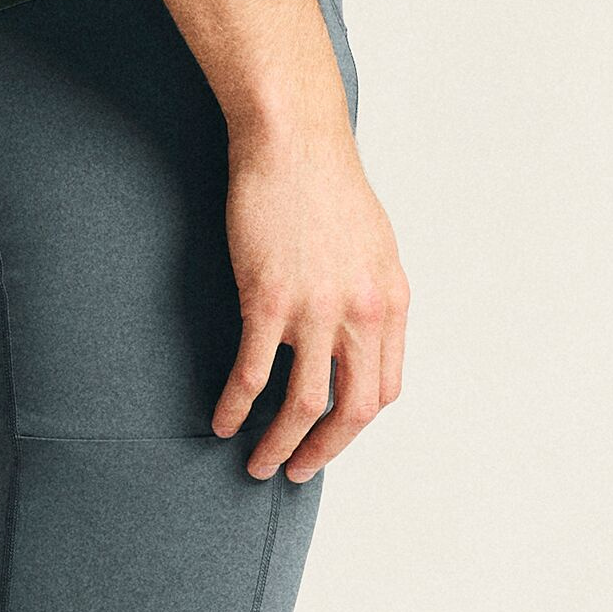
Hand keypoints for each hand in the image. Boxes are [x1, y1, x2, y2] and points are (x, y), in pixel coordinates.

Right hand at [213, 122, 410, 481]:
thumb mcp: (373, 246)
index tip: (331, 437)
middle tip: (298, 472)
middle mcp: (363, 314)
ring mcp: (316, 310)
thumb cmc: (326, 184)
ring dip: (279, 445)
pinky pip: (253, 374)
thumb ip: (369, 296)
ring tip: (257, 463)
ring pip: (302, 404)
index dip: (355, 424)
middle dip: (324, 452)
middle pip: (352, 410)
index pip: (384, 388)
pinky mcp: (268, 300)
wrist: (293, 139)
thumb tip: (358, 335)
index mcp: (392, 302)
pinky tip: (220, 422)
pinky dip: (235, 407)